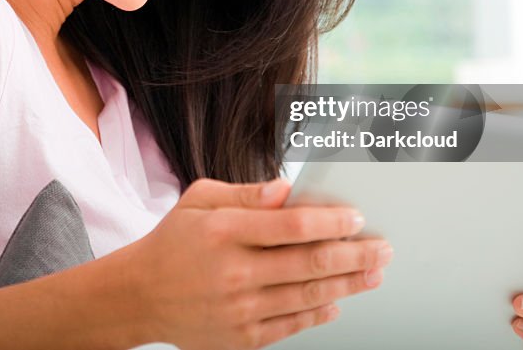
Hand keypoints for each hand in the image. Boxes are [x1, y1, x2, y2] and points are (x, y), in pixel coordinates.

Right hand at [126, 177, 393, 349]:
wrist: (139, 296)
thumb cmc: (173, 242)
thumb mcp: (200, 200)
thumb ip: (247, 194)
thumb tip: (288, 188)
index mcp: (224, 231)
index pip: (294, 225)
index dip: (332, 222)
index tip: (356, 218)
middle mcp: (234, 272)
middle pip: (311, 263)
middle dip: (355, 254)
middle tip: (382, 248)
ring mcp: (239, 309)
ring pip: (309, 296)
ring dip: (348, 284)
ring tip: (372, 273)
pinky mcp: (241, 338)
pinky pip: (292, 325)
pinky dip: (319, 314)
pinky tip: (337, 302)